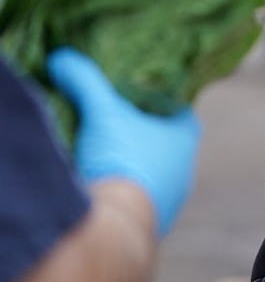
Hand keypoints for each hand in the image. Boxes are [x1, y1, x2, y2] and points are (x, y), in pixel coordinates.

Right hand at [49, 49, 201, 235]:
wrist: (115, 223)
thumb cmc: (123, 159)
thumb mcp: (103, 111)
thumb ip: (86, 81)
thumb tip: (63, 57)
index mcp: (184, 137)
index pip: (180, 111)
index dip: (160, 100)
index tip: (140, 93)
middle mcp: (184, 169)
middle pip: (163, 144)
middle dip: (141, 135)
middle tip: (114, 123)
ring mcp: (168, 199)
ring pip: (150, 175)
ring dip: (130, 167)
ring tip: (102, 155)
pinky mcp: (147, 223)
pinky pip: (136, 201)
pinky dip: (121, 192)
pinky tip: (100, 187)